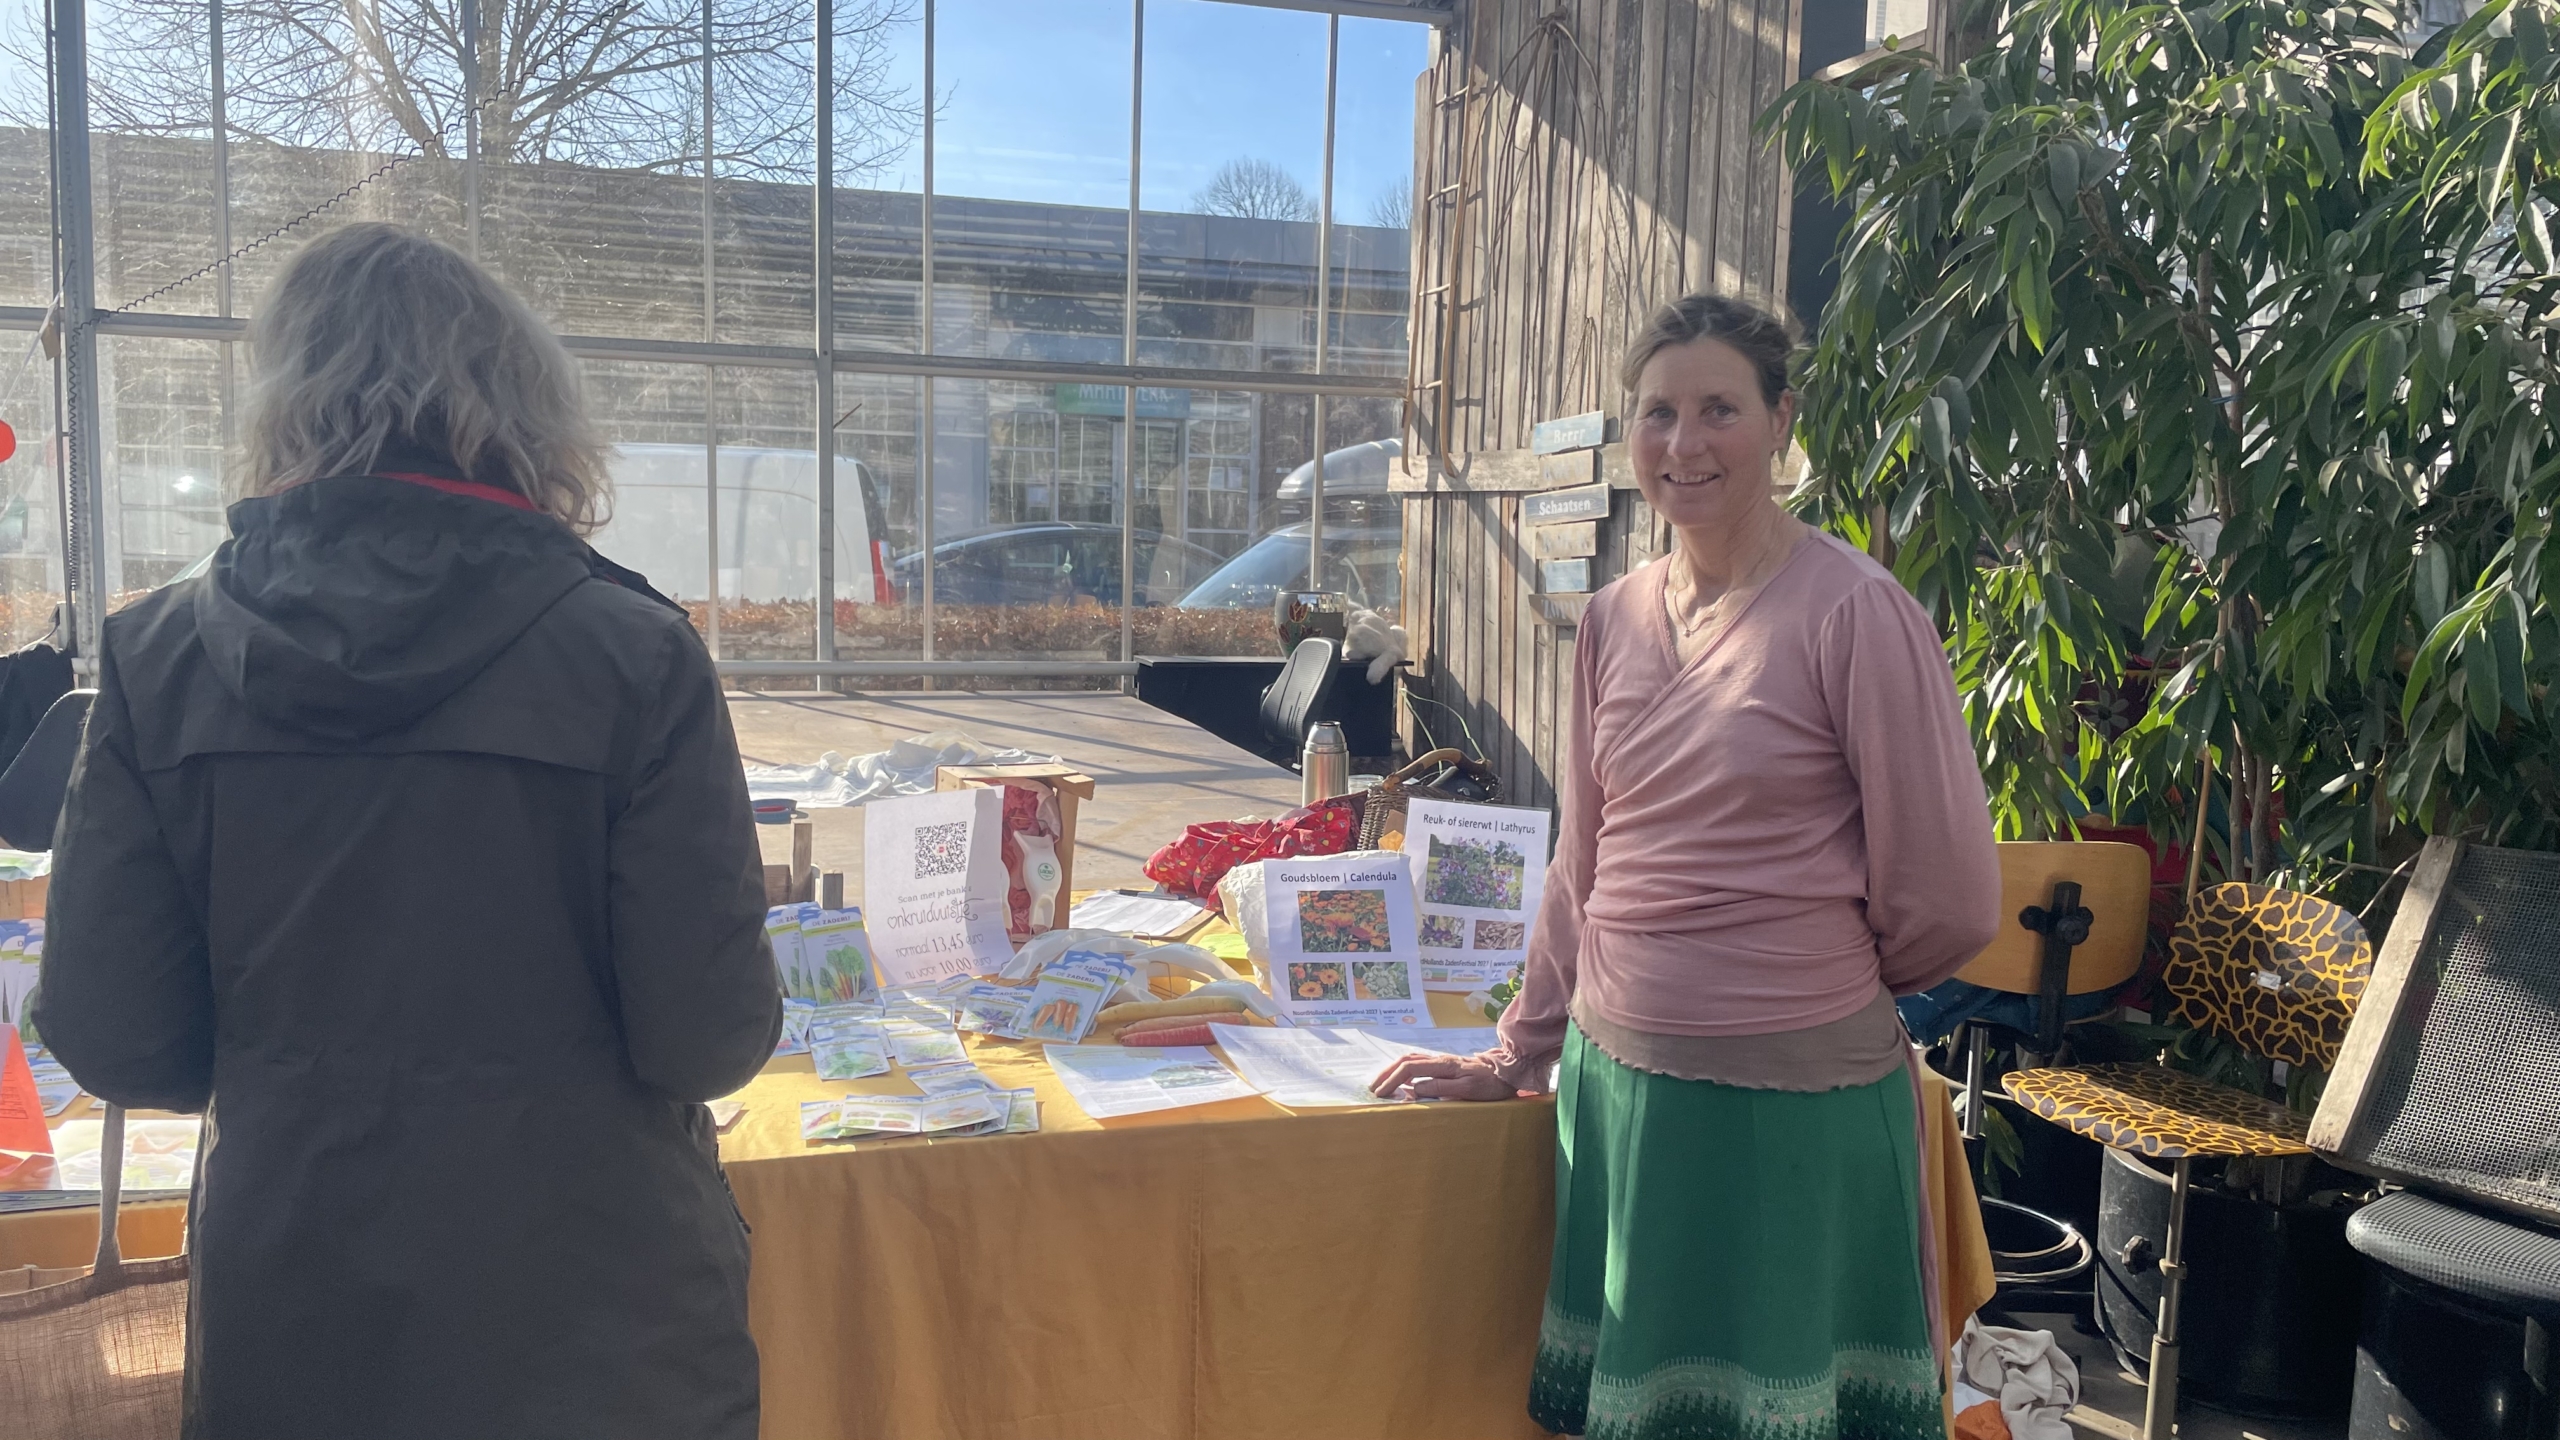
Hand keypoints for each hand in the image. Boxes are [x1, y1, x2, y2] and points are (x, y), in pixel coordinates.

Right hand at [1368, 1052, 1519, 1101]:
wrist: (1508, 1070)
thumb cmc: (1491, 1084)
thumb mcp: (1468, 1089)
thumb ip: (1441, 1087)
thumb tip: (1415, 1088)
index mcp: (1443, 1065)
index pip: (1409, 1069)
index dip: (1392, 1080)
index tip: (1380, 1094)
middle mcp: (1439, 1060)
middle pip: (1405, 1060)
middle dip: (1387, 1073)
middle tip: (1373, 1088)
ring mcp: (1442, 1061)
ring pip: (1411, 1059)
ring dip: (1394, 1070)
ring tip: (1382, 1082)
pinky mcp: (1446, 1065)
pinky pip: (1419, 1063)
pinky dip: (1404, 1069)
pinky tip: (1402, 1079)